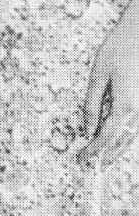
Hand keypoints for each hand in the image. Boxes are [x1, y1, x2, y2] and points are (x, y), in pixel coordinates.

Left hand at [82, 0, 138, 166]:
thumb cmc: (118, 50)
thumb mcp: (98, 76)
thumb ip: (92, 105)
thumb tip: (87, 130)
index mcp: (126, 105)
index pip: (107, 136)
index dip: (95, 150)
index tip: (82, 159)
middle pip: (122, 141)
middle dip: (107, 155)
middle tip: (90, 165)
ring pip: (132, 136)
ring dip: (118, 149)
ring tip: (103, 159)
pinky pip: (137, 126)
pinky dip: (125, 136)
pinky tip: (116, 140)